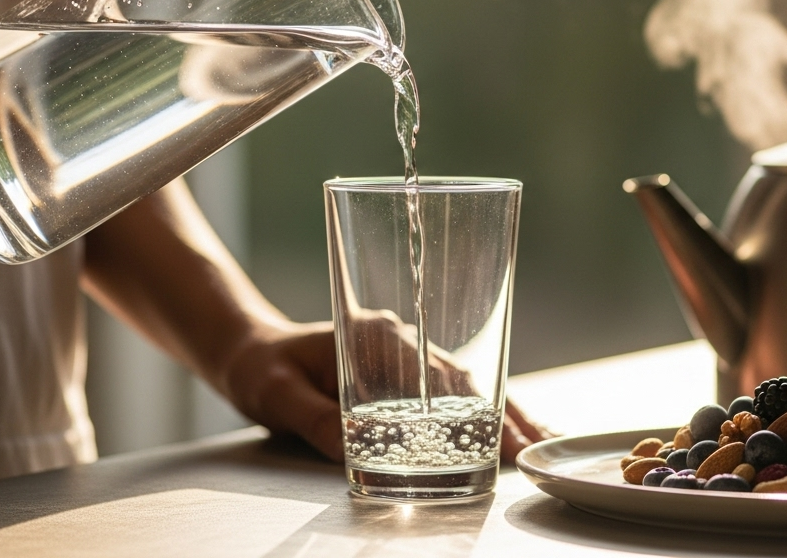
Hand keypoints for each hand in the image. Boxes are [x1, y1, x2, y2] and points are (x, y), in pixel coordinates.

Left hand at [222, 316, 552, 463]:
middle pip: (464, 375)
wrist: (249, 350)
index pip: (435, 369)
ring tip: (537, 442)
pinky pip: (453, 392)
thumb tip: (351, 451)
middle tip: (531, 449)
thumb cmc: (261, 366)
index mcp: (375, 334)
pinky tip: (509, 431)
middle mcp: (400, 338)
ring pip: (468, 382)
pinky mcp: (406, 373)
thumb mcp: (277, 395)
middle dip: (502, 412)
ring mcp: (407, 353)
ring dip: (503, 412)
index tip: (496, 432)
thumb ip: (313, 420)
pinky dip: (484, 411)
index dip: (469, 403)